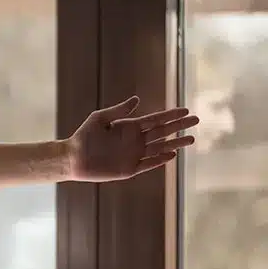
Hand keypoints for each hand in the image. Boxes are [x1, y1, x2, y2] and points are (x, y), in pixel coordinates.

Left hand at [66, 96, 197, 181]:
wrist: (72, 158)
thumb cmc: (83, 136)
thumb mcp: (100, 119)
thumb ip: (118, 110)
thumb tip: (137, 99)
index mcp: (129, 127)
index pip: (155, 119)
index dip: (170, 115)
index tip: (185, 110)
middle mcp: (135, 140)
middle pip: (162, 132)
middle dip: (179, 126)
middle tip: (196, 120)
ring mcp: (133, 155)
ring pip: (160, 148)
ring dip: (175, 144)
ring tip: (191, 139)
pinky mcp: (129, 169)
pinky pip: (148, 164)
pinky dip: (160, 160)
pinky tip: (172, 155)